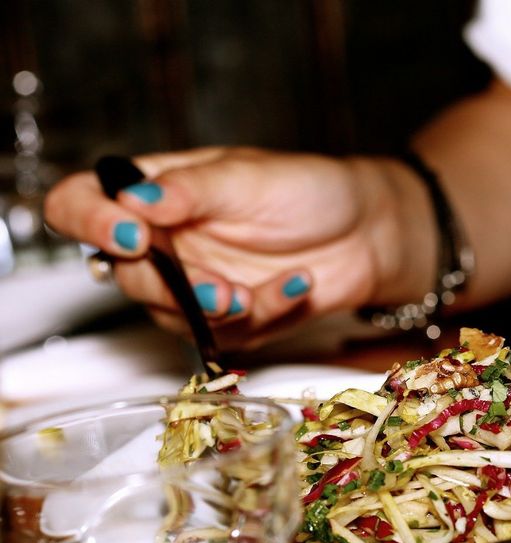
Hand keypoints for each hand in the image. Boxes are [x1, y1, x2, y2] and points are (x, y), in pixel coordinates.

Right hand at [44, 146, 435, 349]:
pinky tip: (297, 283)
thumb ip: (190, 190)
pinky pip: (225, 334)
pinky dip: (263, 312)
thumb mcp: (249, 178)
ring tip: (253, 292)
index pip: (81, 203)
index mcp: (156, 192)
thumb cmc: (309, 190)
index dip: (88, 221)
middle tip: (214, 285)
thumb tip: (130, 198)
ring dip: (211, 309)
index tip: (128, 235)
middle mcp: (165, 241)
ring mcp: (193, 283)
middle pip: (122, 274)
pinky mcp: (229, 320)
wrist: (367, 232)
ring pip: (168, 315)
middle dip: (165, 285)